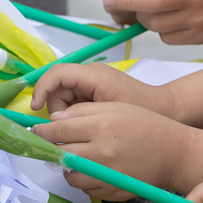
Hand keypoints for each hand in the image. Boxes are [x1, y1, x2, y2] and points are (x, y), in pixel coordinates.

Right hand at [30, 63, 165, 115]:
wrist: (166, 109)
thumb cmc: (142, 108)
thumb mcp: (107, 113)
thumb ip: (78, 114)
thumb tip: (54, 121)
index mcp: (93, 74)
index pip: (56, 73)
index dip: (41, 88)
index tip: (36, 107)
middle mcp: (89, 75)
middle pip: (56, 88)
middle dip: (55, 109)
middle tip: (66, 128)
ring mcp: (91, 83)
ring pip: (62, 98)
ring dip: (65, 115)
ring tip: (83, 129)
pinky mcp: (93, 92)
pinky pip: (72, 103)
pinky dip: (73, 116)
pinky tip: (86, 127)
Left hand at [31, 102, 190, 200]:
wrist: (173, 152)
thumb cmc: (145, 125)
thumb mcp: (115, 107)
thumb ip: (82, 112)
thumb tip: (53, 119)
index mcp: (102, 127)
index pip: (58, 131)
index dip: (42, 131)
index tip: (36, 131)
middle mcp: (102, 153)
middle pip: (60, 154)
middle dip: (53, 148)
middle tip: (54, 143)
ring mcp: (107, 175)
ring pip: (70, 175)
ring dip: (68, 167)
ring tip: (79, 156)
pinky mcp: (112, 192)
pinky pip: (85, 189)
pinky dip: (85, 179)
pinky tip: (95, 168)